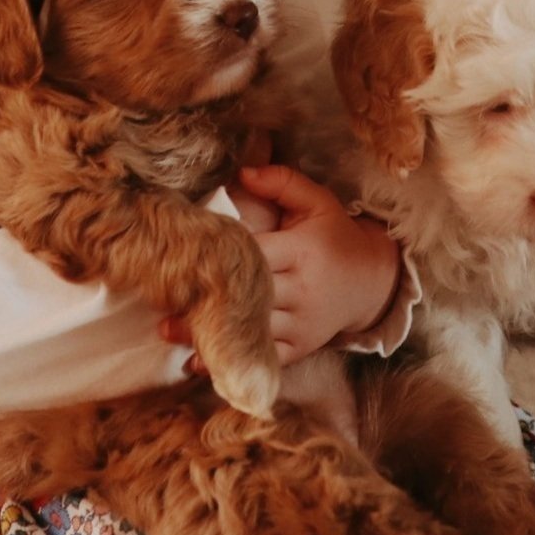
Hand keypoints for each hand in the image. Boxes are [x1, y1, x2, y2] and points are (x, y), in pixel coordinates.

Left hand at [160, 166, 400, 368]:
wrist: (373, 282)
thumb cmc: (336, 237)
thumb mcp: (318, 202)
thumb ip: (282, 183)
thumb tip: (242, 172)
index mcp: (301, 252)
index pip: (253, 253)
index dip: (220, 254)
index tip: (185, 253)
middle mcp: (301, 291)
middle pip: (245, 296)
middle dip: (205, 296)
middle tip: (161, 294)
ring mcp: (301, 324)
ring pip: (248, 331)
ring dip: (208, 332)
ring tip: (167, 328)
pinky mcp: (300, 348)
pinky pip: (261, 359)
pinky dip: (231, 362)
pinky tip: (198, 362)